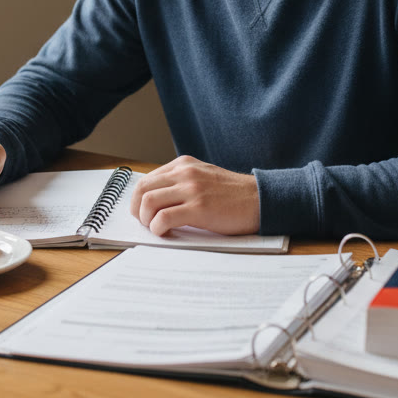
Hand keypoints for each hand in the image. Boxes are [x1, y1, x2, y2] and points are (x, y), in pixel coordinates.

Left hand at [128, 156, 260, 235]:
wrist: (260, 199)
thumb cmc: (233, 194)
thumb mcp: (203, 177)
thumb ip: (181, 182)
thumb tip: (155, 201)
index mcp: (184, 164)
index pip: (146, 179)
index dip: (138, 199)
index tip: (142, 212)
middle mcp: (185, 173)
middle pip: (142, 189)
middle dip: (137, 210)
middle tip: (145, 223)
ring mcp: (191, 189)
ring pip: (148, 203)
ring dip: (146, 220)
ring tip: (156, 228)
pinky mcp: (198, 208)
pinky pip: (163, 218)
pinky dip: (158, 229)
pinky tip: (166, 233)